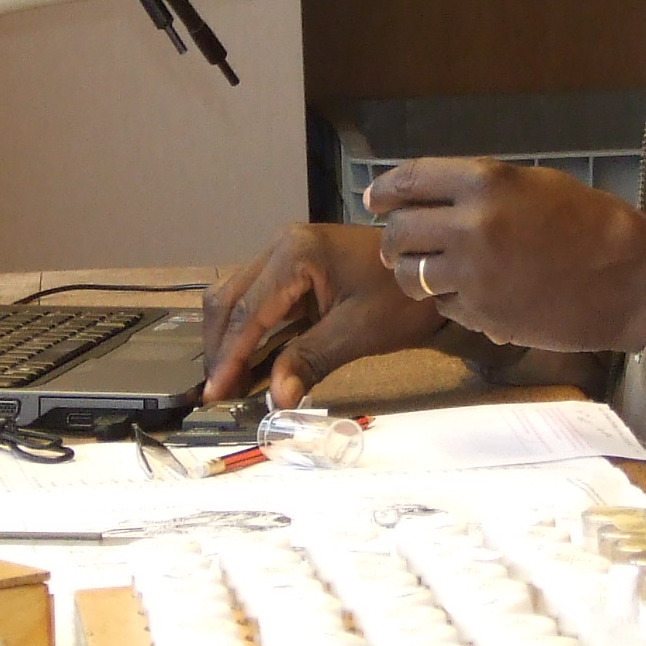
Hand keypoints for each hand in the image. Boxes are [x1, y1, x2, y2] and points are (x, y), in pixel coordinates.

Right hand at [202, 222, 445, 405]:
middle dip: (220, 347)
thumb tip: (276, 400)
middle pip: (229, 299)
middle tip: (217, 393)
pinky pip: (255, 298)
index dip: (229, 356)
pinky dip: (246, 330)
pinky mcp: (291, 266)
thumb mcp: (358, 331)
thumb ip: (310, 360)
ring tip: (227, 382)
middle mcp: (279, 245)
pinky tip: (246, 362)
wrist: (432, 265)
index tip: (214, 394)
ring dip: (228, 339)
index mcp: (294, 254)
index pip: (248, 312)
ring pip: (236, 297)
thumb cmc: (401, 297)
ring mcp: (283, 252)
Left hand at [365, 158, 645, 352]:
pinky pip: (442, 306)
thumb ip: (481, 189)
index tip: (374, 199)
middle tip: (396, 245)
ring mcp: (473, 274)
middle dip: (391, 239)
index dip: (384, 191)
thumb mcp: (534, 185)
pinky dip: (448, 301)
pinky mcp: (482, 314)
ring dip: (410, 274)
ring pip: (409, 275)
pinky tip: (467, 295)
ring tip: (423, 273)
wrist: (630, 280)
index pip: (409, 180)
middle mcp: (470, 225)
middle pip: (398, 231)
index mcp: (485, 181)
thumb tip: (434, 197)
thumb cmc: (592, 224)